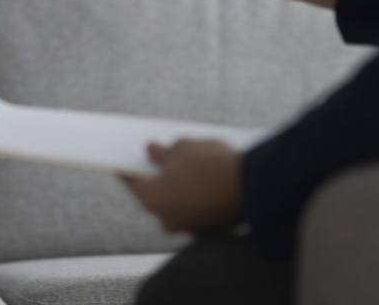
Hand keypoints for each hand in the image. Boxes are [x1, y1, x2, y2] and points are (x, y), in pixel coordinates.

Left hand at [119, 139, 241, 233]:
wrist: (253, 185)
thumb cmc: (210, 165)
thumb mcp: (182, 148)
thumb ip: (162, 152)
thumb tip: (152, 152)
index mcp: (152, 200)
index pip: (132, 181)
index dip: (129, 166)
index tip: (125, 156)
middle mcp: (167, 220)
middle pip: (155, 195)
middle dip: (157, 177)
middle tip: (157, 158)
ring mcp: (190, 228)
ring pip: (177, 204)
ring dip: (178, 188)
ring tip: (182, 165)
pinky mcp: (211, 230)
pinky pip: (196, 210)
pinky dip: (195, 197)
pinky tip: (200, 179)